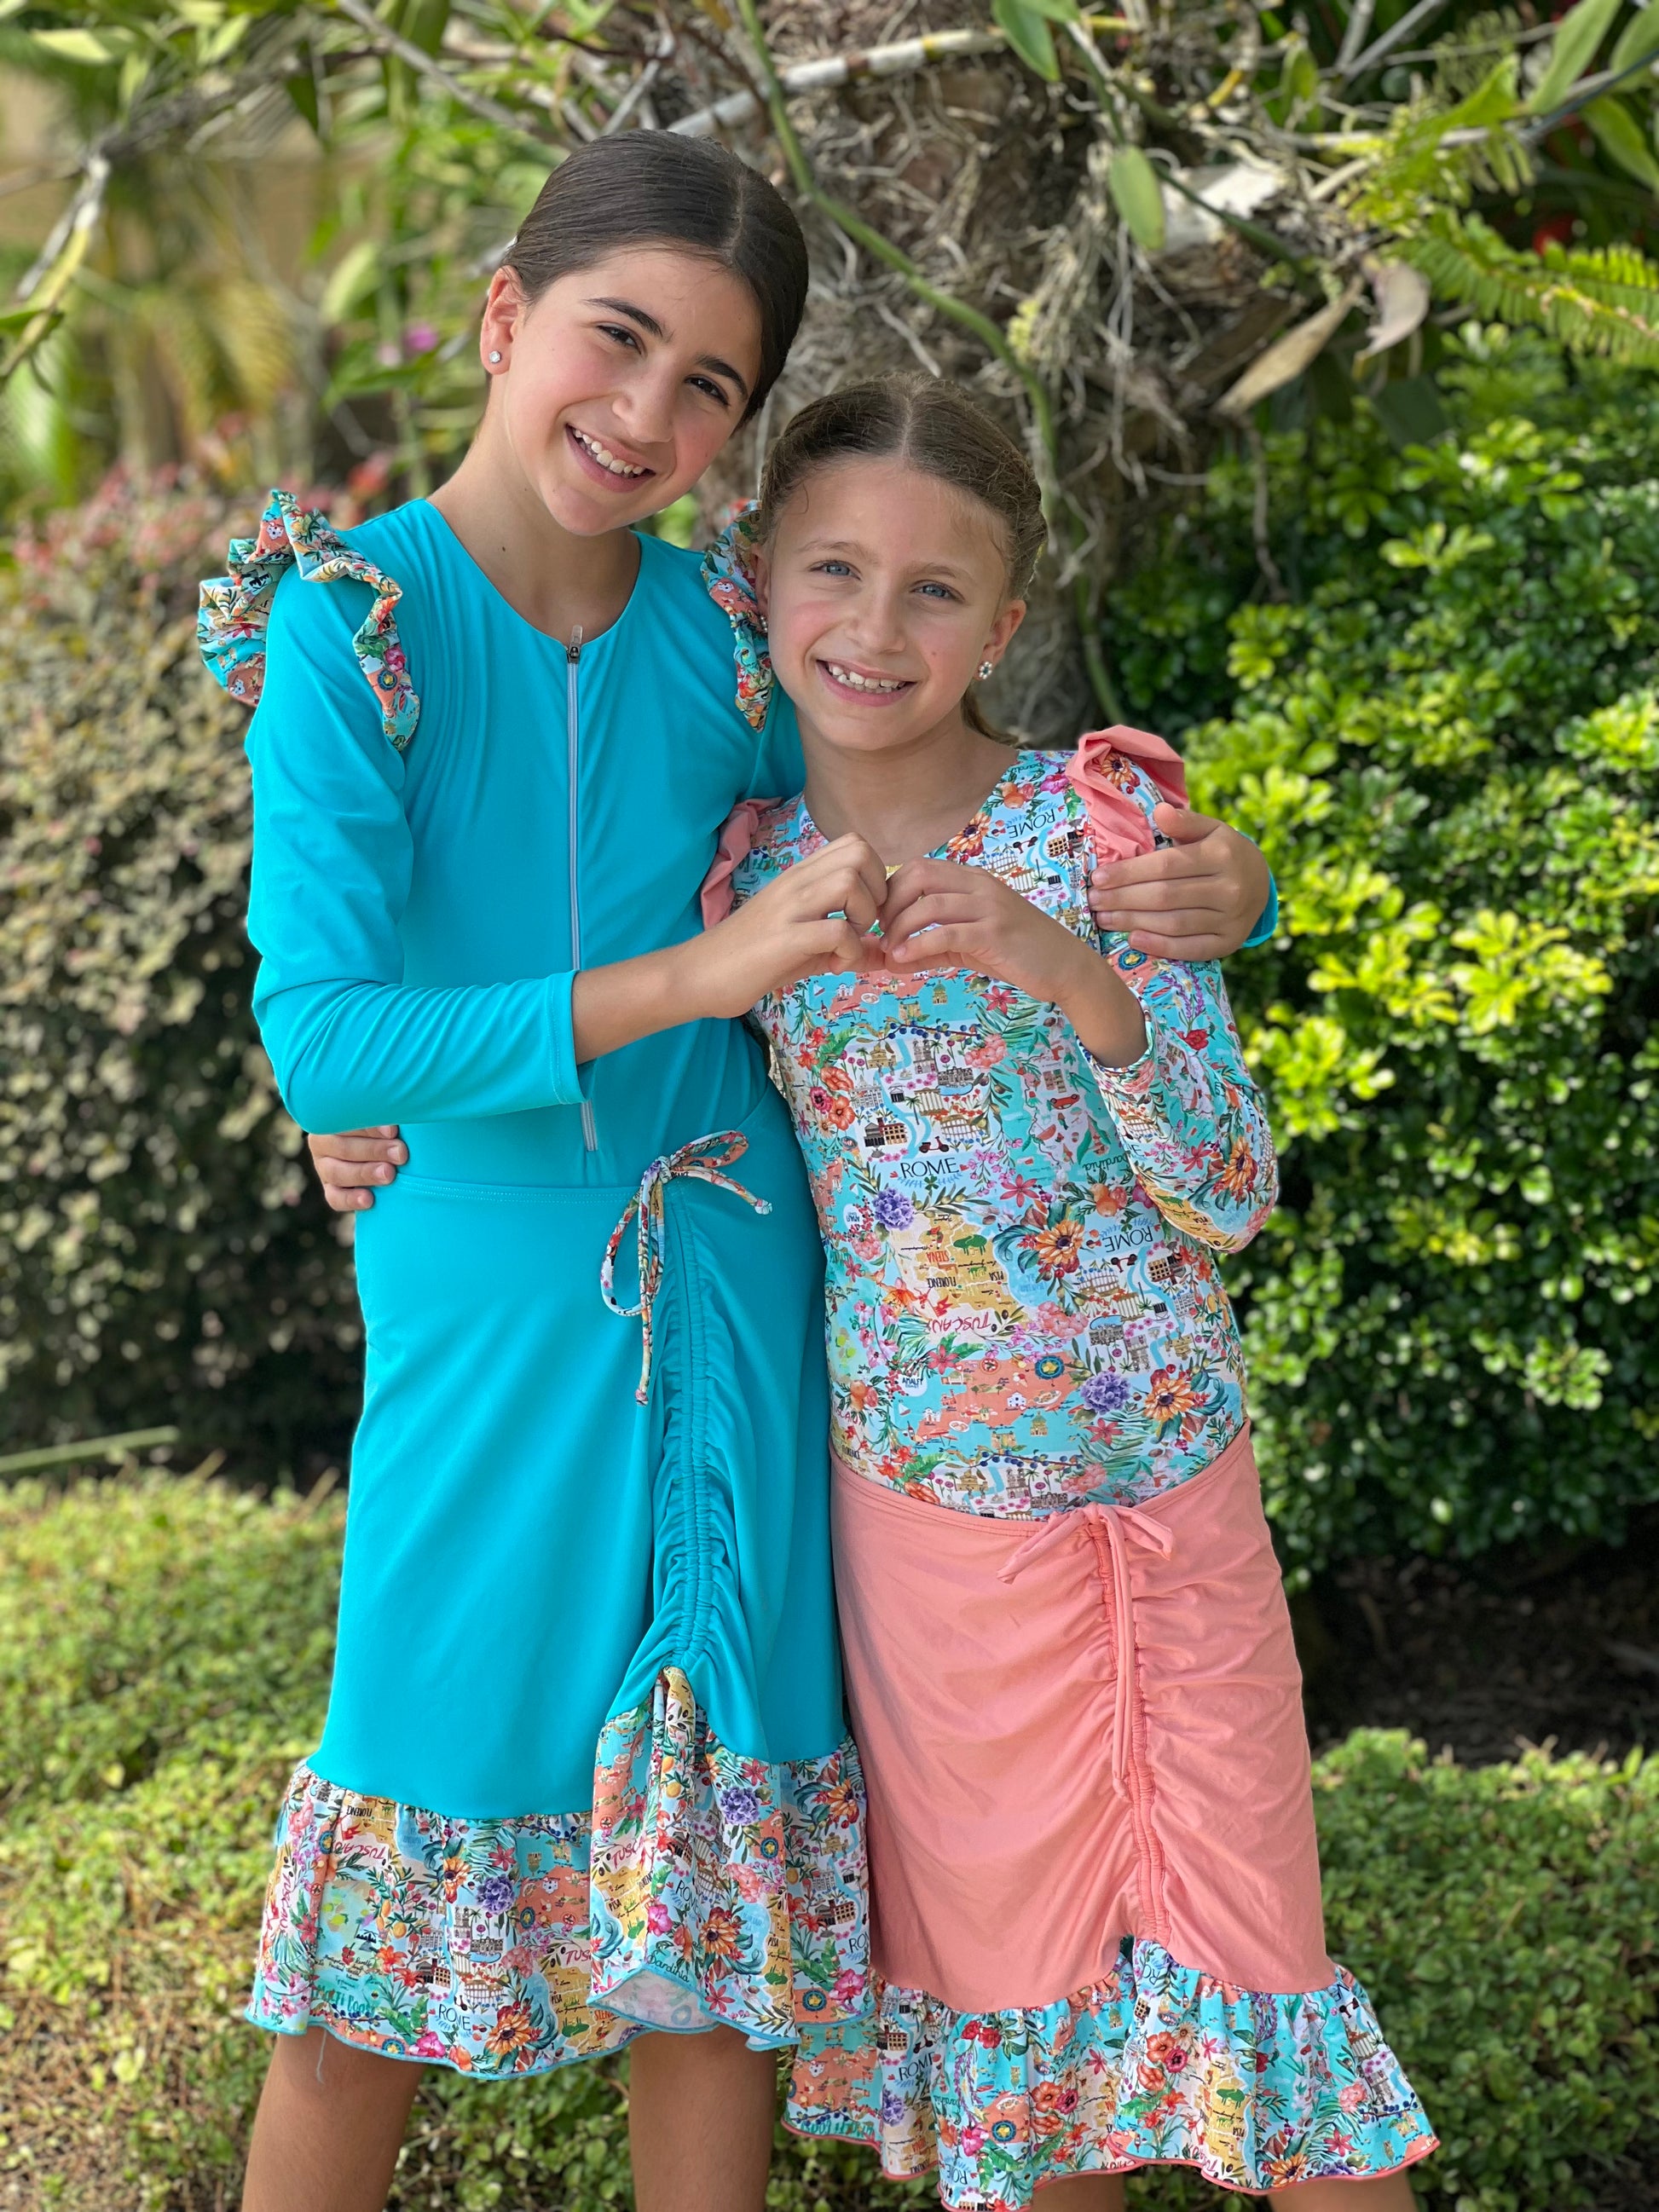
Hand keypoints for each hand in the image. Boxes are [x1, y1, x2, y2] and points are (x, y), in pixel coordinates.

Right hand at [307, 1125, 406, 1213]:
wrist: (386, 1156)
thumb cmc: (389, 1131)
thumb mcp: (386, 1122)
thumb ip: (387, 1119)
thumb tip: (397, 1123)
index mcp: (333, 1119)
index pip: (347, 1122)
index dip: (370, 1127)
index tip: (393, 1131)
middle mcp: (323, 1142)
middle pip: (343, 1148)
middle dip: (374, 1151)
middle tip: (400, 1154)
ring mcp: (324, 1168)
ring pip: (337, 1173)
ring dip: (365, 1174)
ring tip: (389, 1174)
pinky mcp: (330, 1190)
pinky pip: (334, 1198)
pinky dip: (351, 1199)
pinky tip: (369, 1200)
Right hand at [682, 833, 888, 1017]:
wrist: (697, 973)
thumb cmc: (749, 958)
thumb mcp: (806, 949)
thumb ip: (845, 946)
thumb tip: (882, 955)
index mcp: (800, 876)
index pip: (854, 844)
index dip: (876, 876)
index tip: (867, 912)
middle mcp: (796, 882)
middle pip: (860, 853)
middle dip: (877, 892)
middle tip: (862, 925)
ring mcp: (789, 907)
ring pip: (850, 883)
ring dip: (863, 917)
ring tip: (846, 944)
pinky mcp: (784, 938)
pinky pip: (836, 931)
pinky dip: (848, 951)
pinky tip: (833, 966)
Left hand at [882, 858, 1145, 1064]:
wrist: (1065, 967)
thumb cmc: (1016, 953)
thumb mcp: (968, 945)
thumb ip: (931, 947)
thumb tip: (889, 958)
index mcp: (972, 880)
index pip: (918, 868)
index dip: (891, 892)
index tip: (879, 921)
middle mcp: (979, 885)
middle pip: (917, 876)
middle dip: (889, 905)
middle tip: (881, 935)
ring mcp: (988, 906)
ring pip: (928, 904)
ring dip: (899, 929)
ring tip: (891, 952)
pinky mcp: (994, 932)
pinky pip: (946, 933)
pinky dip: (918, 945)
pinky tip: (905, 959)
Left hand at [1088, 805, 1271, 958]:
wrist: (1262, 884)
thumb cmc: (1224, 852)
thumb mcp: (1211, 829)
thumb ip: (1185, 821)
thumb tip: (1159, 811)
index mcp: (1221, 855)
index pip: (1166, 866)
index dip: (1129, 873)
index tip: (1099, 877)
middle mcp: (1229, 889)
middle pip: (1166, 896)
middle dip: (1123, 899)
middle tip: (1093, 901)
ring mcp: (1231, 919)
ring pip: (1173, 924)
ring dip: (1133, 922)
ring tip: (1104, 919)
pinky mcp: (1229, 943)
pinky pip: (1190, 948)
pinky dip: (1160, 946)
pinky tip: (1133, 939)